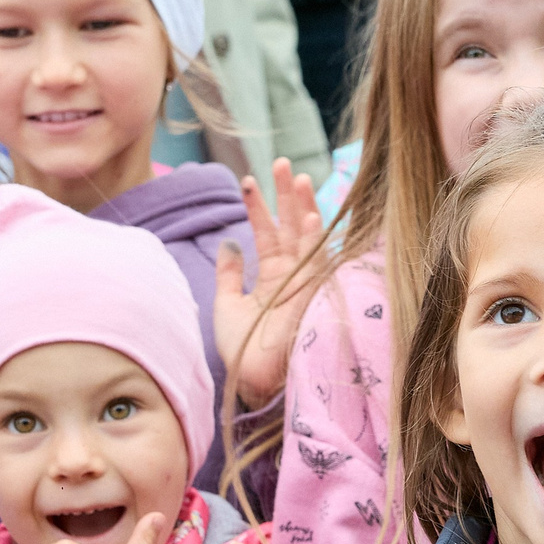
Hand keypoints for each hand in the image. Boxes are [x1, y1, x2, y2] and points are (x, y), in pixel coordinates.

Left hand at [212, 159, 325, 406]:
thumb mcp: (226, 304)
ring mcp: (304, 284)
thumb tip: (229, 242)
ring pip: (307, 237)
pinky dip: (313, 240)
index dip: (257, 206)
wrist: (252, 381)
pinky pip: (317, 262)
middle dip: (286, 195)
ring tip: (297, 176)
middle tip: (281, 162)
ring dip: (302, 207)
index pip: (266, 234)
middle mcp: (292, 276)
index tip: (247, 180)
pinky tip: (310, 215)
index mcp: (273, 278)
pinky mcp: (312, 296)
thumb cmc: (240, 350)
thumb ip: (229, 274)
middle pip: (290, 227)